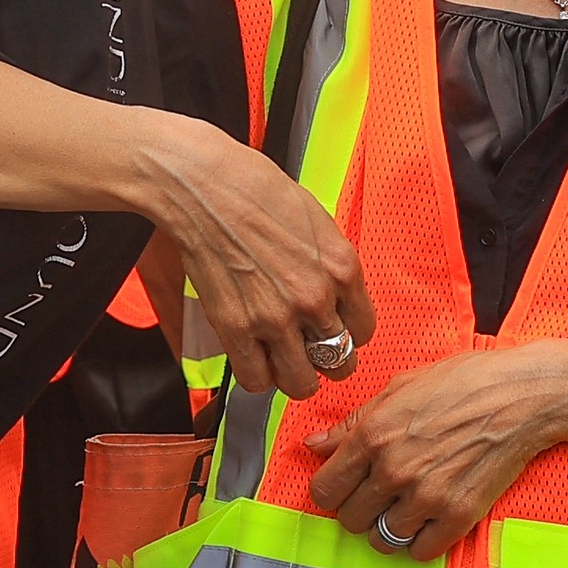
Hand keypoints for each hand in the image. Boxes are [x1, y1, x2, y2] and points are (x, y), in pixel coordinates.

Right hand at [131, 113, 373, 401]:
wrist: (204, 184)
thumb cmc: (255, 189)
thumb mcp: (316, 219)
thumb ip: (331, 263)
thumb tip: (336, 294)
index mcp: (342, 267)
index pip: (364, 331)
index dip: (348, 334)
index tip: (333, 329)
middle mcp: (315, 298)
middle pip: (339, 363)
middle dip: (326, 362)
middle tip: (309, 352)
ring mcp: (275, 317)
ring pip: (301, 383)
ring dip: (293, 376)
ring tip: (280, 359)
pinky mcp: (236, 327)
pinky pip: (256, 380)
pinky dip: (256, 375)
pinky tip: (252, 355)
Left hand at [300, 340, 567, 558]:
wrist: (522, 394)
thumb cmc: (462, 382)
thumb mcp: (398, 388)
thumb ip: (352, 423)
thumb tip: (313, 446)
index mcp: (372, 435)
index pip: (324, 491)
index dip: (332, 491)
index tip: (347, 486)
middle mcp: (394, 470)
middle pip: (350, 520)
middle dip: (360, 510)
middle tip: (380, 495)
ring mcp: (427, 495)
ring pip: (383, 540)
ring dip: (390, 528)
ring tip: (406, 507)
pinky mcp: (459, 514)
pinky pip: (421, 551)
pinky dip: (421, 541)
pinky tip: (430, 519)